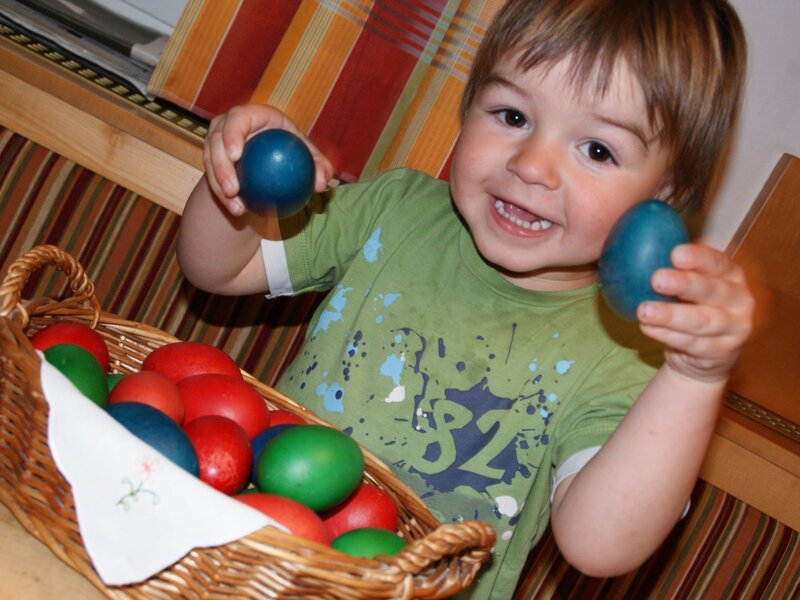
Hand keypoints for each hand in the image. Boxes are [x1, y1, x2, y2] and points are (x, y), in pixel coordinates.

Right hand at [203, 104, 334, 214]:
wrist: (274, 162)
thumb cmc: (295, 154)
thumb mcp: (310, 159)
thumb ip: (319, 167)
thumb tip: (321, 183)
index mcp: (254, 114)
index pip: (238, 118)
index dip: (232, 133)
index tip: (235, 156)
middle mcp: (230, 122)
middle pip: (216, 139)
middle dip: (220, 165)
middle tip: (233, 189)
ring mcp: (217, 139)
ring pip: (210, 160)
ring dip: (218, 185)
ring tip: (235, 206)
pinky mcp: (212, 156)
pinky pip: (211, 175)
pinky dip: (221, 194)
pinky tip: (236, 210)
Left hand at [636, 243, 753, 382]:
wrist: (704, 353)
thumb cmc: (692, 307)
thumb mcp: (690, 284)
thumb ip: (675, 266)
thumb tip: (641, 240)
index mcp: (731, 275)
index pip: (717, 262)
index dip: (698, 257)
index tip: (675, 254)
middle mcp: (739, 299)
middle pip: (712, 290)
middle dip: (684, 284)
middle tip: (656, 279)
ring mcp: (734, 328)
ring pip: (702, 321)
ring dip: (670, 315)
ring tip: (644, 310)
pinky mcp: (722, 352)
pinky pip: (691, 343)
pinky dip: (667, 335)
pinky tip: (647, 327)